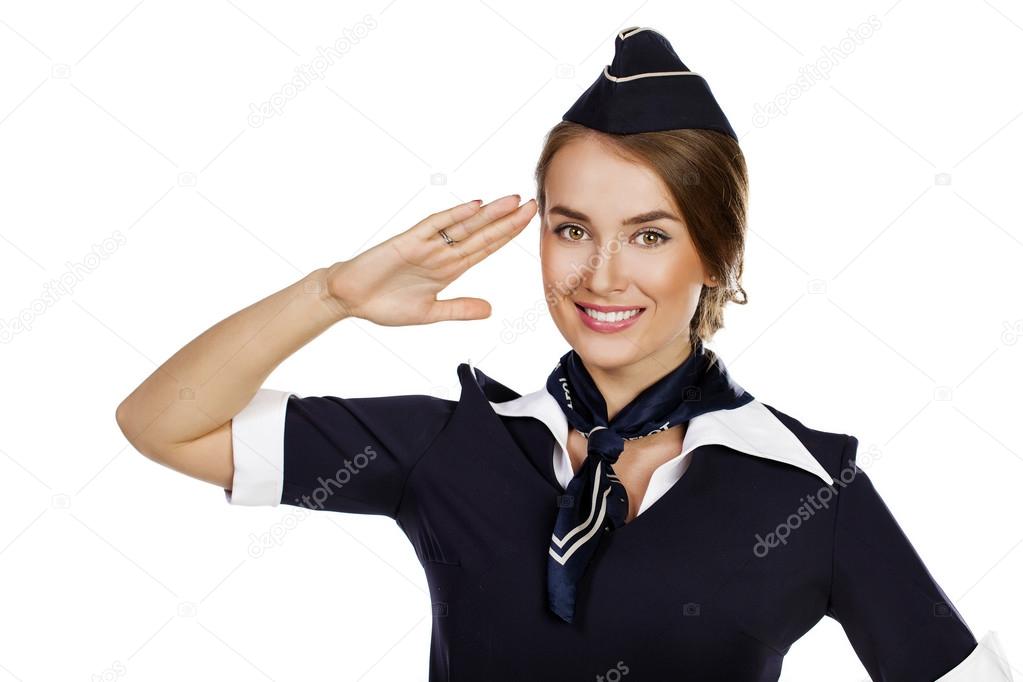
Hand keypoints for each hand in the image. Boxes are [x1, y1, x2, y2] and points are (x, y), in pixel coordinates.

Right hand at [325, 194, 536, 325]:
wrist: (350, 299)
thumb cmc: (385, 303)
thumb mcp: (429, 313)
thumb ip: (459, 309)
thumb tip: (490, 310)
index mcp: (449, 268)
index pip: (485, 248)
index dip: (507, 235)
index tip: (528, 223)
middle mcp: (442, 253)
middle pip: (482, 233)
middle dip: (507, 220)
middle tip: (533, 204)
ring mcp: (426, 245)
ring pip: (464, 226)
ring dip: (488, 214)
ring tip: (512, 201)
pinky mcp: (407, 241)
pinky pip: (434, 226)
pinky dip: (454, 215)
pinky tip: (474, 206)